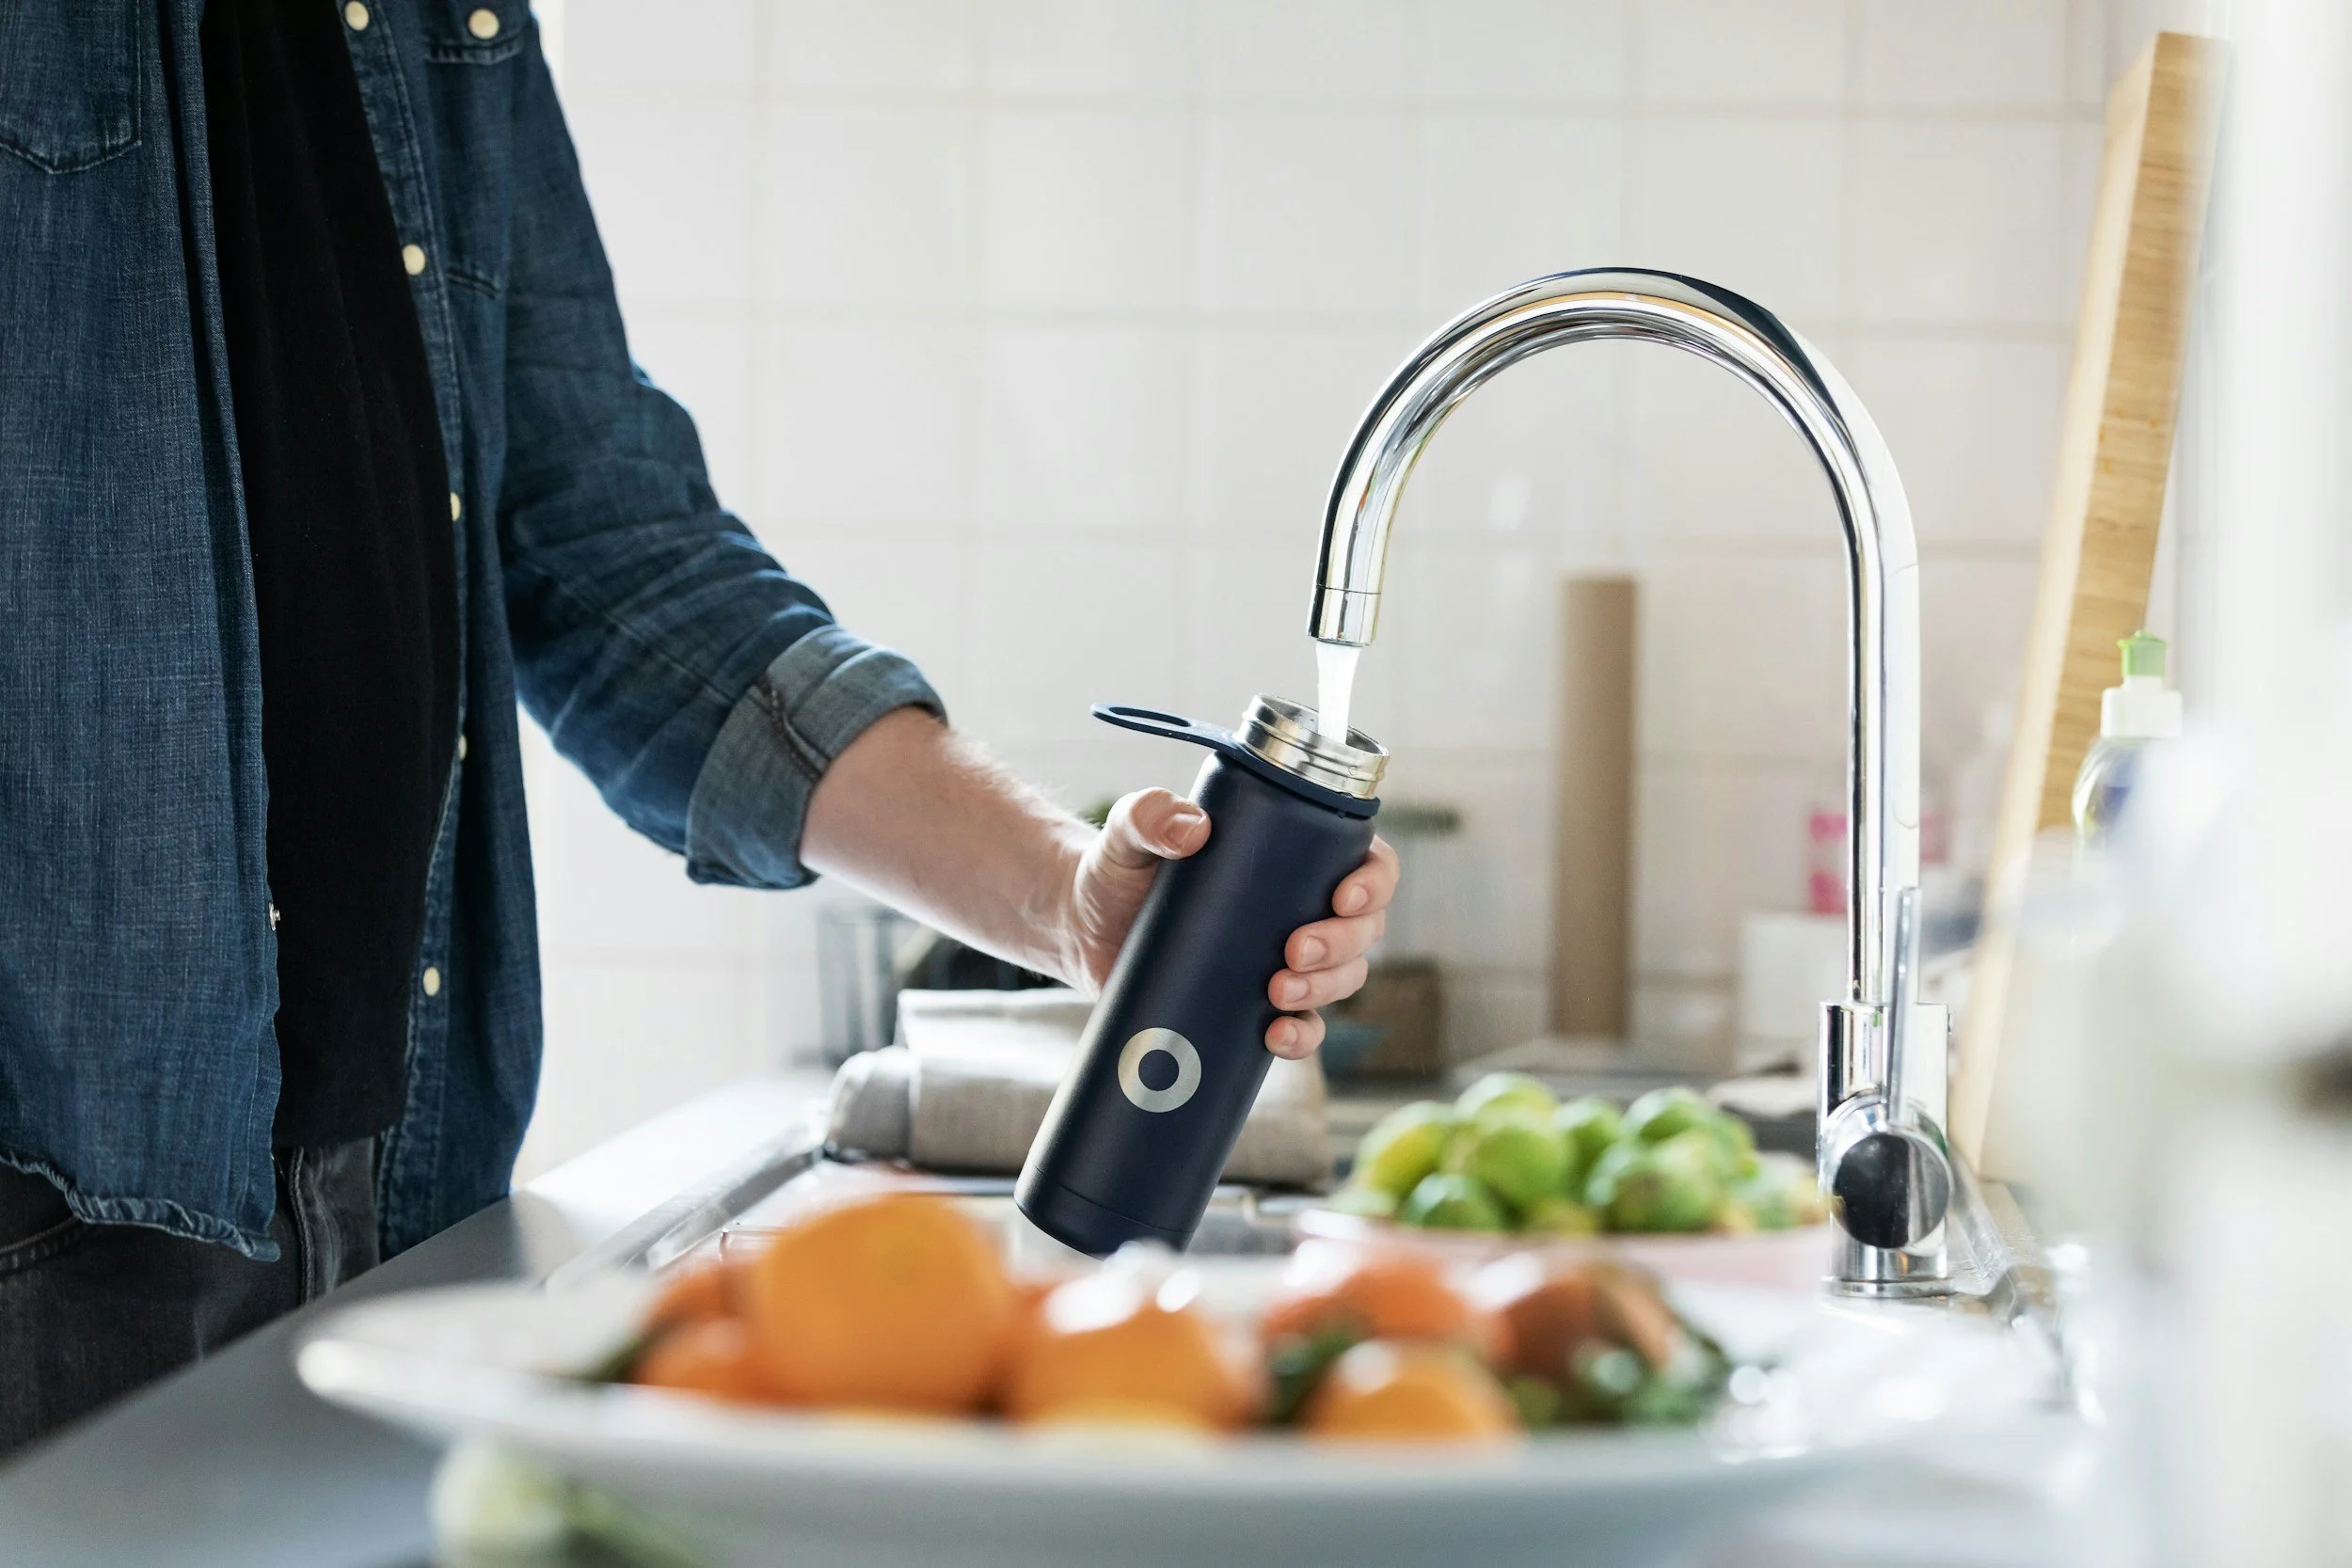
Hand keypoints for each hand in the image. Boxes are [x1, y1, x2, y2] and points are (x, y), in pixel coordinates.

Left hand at [1060, 788, 1400, 1060]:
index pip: (1367, 862)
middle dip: (1343, 944)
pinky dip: (1301, 1037)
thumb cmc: (1117, 868)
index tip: (1343, 897)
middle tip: (1294, 950)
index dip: (1374, 883)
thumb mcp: (1129, 833)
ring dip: (1326, 989)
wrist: (1082, 928)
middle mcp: (1302, 908)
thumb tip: (1190, 828)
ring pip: (1343, 979)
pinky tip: (1275, 1036)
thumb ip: (1148, 815)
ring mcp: (1285, 961)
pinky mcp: (1257, 1006)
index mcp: (1296, 855)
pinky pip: (1303, 1027)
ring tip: (1277, 992)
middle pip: (1364, 930)